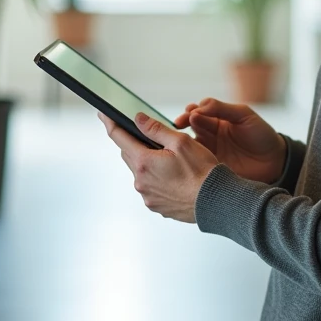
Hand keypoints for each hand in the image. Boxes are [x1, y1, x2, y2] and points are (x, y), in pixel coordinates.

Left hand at [98, 111, 218, 223]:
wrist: (216, 201)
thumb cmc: (202, 172)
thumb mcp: (181, 142)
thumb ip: (156, 129)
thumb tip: (138, 119)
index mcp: (144, 163)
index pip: (119, 138)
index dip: (111, 124)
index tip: (103, 115)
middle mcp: (141, 182)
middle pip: (129, 155)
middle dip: (135, 143)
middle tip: (150, 137)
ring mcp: (148, 196)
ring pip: (140, 172)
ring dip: (147, 162)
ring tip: (170, 160)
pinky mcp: (156, 206)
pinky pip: (149, 186)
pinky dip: (156, 178)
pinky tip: (174, 176)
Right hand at [174, 98, 285, 183]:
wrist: (274, 161)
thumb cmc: (261, 135)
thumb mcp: (244, 115)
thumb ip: (222, 109)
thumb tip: (200, 106)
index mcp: (218, 119)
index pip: (199, 112)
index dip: (192, 111)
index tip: (190, 113)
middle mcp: (211, 134)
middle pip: (191, 126)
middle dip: (184, 122)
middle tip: (180, 123)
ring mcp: (210, 151)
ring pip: (191, 143)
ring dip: (184, 140)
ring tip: (182, 138)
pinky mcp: (211, 167)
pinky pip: (197, 161)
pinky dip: (190, 158)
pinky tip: (188, 156)